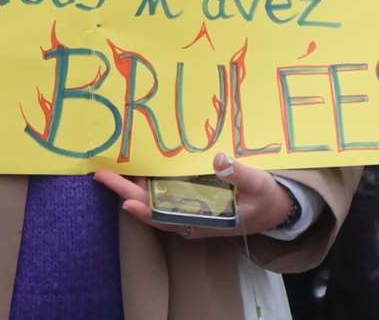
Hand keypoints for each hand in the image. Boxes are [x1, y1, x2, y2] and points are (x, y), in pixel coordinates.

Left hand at [93, 152, 297, 239]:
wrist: (277, 208)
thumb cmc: (265, 198)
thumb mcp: (257, 184)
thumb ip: (238, 174)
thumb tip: (218, 160)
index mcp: (204, 219)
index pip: (167, 217)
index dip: (145, 210)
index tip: (124, 200)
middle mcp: (192, 217)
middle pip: (152, 207)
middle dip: (126, 191)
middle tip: (102, 174)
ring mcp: (190, 209)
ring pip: (155, 200)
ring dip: (134, 186)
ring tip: (112, 168)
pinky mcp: (193, 200)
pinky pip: (165, 194)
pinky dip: (150, 183)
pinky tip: (140, 169)